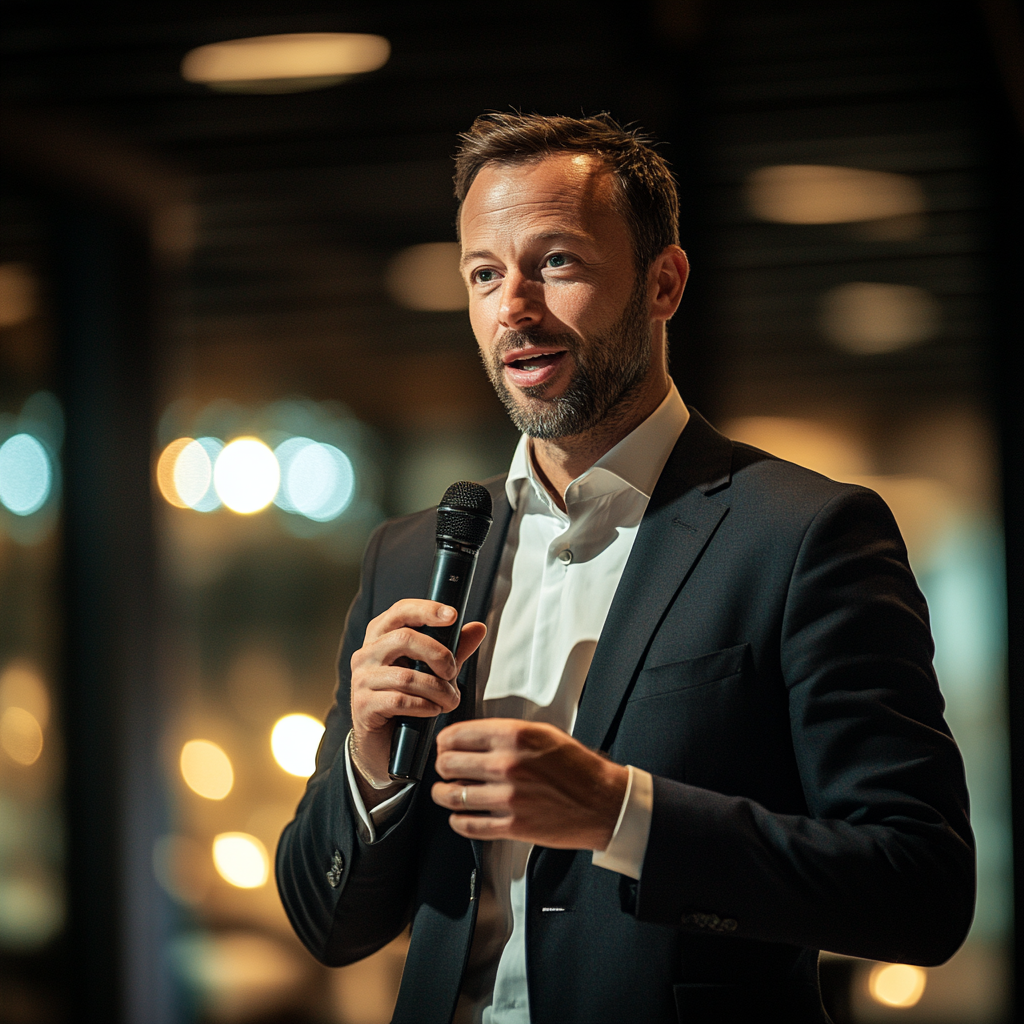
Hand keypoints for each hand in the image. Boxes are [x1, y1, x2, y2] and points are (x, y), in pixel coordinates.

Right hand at [350, 599, 486, 805]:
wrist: (383, 744)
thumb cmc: (408, 700)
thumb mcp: (434, 671)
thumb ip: (454, 650)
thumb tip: (479, 628)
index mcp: (381, 636)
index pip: (401, 610)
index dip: (427, 609)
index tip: (453, 615)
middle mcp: (366, 654)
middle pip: (404, 638)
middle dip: (438, 654)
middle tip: (453, 671)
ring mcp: (361, 680)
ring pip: (406, 676)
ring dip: (437, 689)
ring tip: (450, 701)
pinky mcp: (363, 705)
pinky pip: (399, 700)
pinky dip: (424, 706)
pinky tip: (433, 710)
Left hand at [431, 719, 627, 849]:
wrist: (604, 802)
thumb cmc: (578, 768)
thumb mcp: (544, 733)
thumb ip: (508, 732)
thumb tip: (475, 737)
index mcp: (515, 736)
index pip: (458, 735)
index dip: (445, 740)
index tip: (444, 745)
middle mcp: (507, 764)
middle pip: (449, 764)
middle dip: (442, 765)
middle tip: (445, 767)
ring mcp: (508, 797)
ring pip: (452, 795)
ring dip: (442, 794)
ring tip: (444, 792)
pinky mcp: (512, 825)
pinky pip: (469, 825)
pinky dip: (458, 820)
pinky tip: (460, 816)